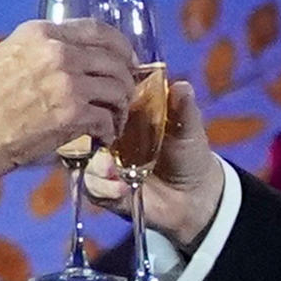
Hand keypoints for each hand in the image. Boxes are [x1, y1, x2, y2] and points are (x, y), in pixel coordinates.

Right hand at [0, 18, 136, 183]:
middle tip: (122, 98)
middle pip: (115, 60)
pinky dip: (110, 131)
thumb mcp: (3, 57)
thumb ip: (35, 52)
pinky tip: (103, 139)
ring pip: (118, 89)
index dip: (121, 46)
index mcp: (40, 33)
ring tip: (112, 122)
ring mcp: (68, 81)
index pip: (98, 29)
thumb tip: (58, 56)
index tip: (128, 60)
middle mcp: (58, 51)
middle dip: (125, 80)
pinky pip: (108, 119)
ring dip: (120, 108)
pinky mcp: (73, 113)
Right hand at [91, 63, 227, 245]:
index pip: (102, 100)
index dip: (101, 102)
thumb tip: (183, 86)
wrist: (196, 194)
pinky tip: (121, 189)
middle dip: (90, 134)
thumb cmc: (189, 154)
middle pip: (84, 129)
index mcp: (125, 115)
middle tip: (107, 141)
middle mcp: (110, 137)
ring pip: (85, 160)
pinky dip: (105, 188)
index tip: (109, 106)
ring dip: (97, 166)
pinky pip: (93, 188)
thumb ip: (183, 109)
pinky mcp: (106, 190)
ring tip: (112, 170)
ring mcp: (105, 164)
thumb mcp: (188, 129)